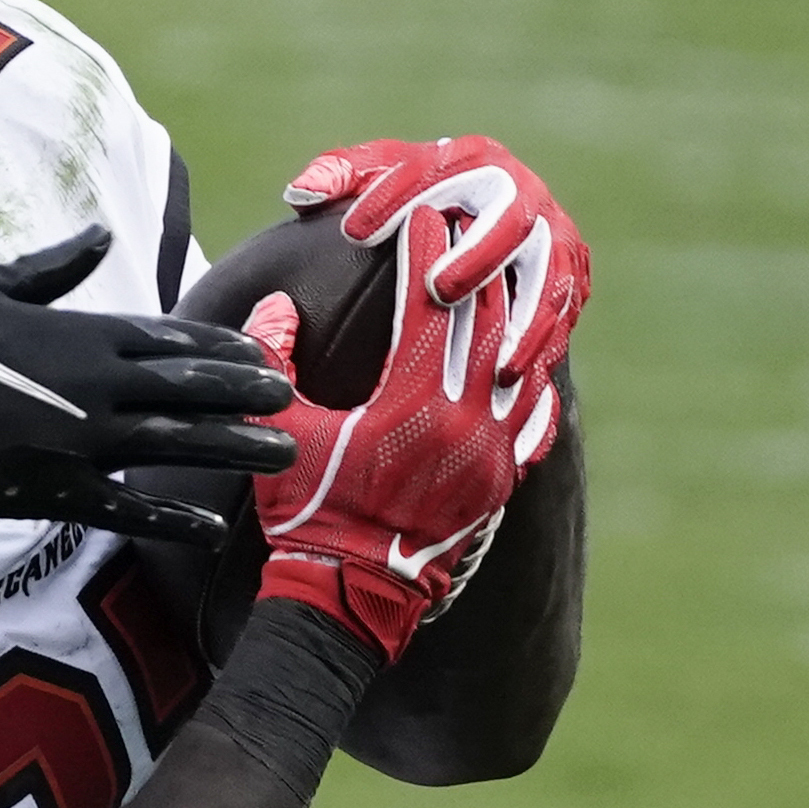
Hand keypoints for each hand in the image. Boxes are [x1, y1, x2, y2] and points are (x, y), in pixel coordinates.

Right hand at [0, 227, 298, 544]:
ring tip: (282, 451)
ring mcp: (76, 441)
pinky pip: (125, 507)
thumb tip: (99, 234)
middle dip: (244, 392)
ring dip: (233, 446)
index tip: (259, 350)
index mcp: (75, 333)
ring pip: (175, 442)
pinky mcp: (50, 490)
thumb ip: (52, 268)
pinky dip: (171, 515)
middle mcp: (90, 386)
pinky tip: (213, 523)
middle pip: (188, 388)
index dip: (219, 347)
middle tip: (292, 397)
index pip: (168, 338)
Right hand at [245, 206, 528, 661]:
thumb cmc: (306, 511)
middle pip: (486, 322)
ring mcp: (494, 452)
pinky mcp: (503, 478)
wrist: (349, 590)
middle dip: (473, 269)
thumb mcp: (279, 434)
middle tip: (466, 227)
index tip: (420, 216)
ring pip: (518, 361)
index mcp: (410, 402)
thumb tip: (278, 303)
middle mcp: (465, 421)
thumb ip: (274, 361)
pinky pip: (534, 414)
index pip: (427, 305)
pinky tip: (518, 355)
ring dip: (509, 316)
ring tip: (498, 280)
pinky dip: (528, 377)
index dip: (423, 254)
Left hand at [284, 136, 587, 382]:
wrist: (478, 223)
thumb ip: (339, 176)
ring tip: (494, 359)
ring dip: (524, 317)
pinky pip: (563, 316)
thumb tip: (302, 193)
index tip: (354, 232)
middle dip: (479, 253)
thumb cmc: (407, 202)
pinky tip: (513, 384)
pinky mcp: (570, 279)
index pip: (436, 170)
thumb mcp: (372, 181)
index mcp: (471, 160)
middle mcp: (522, 193)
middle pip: (510, 220)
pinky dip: (542, 349)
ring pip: (551, 276)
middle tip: (440, 289)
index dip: (397, 196)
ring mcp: (553, 238)